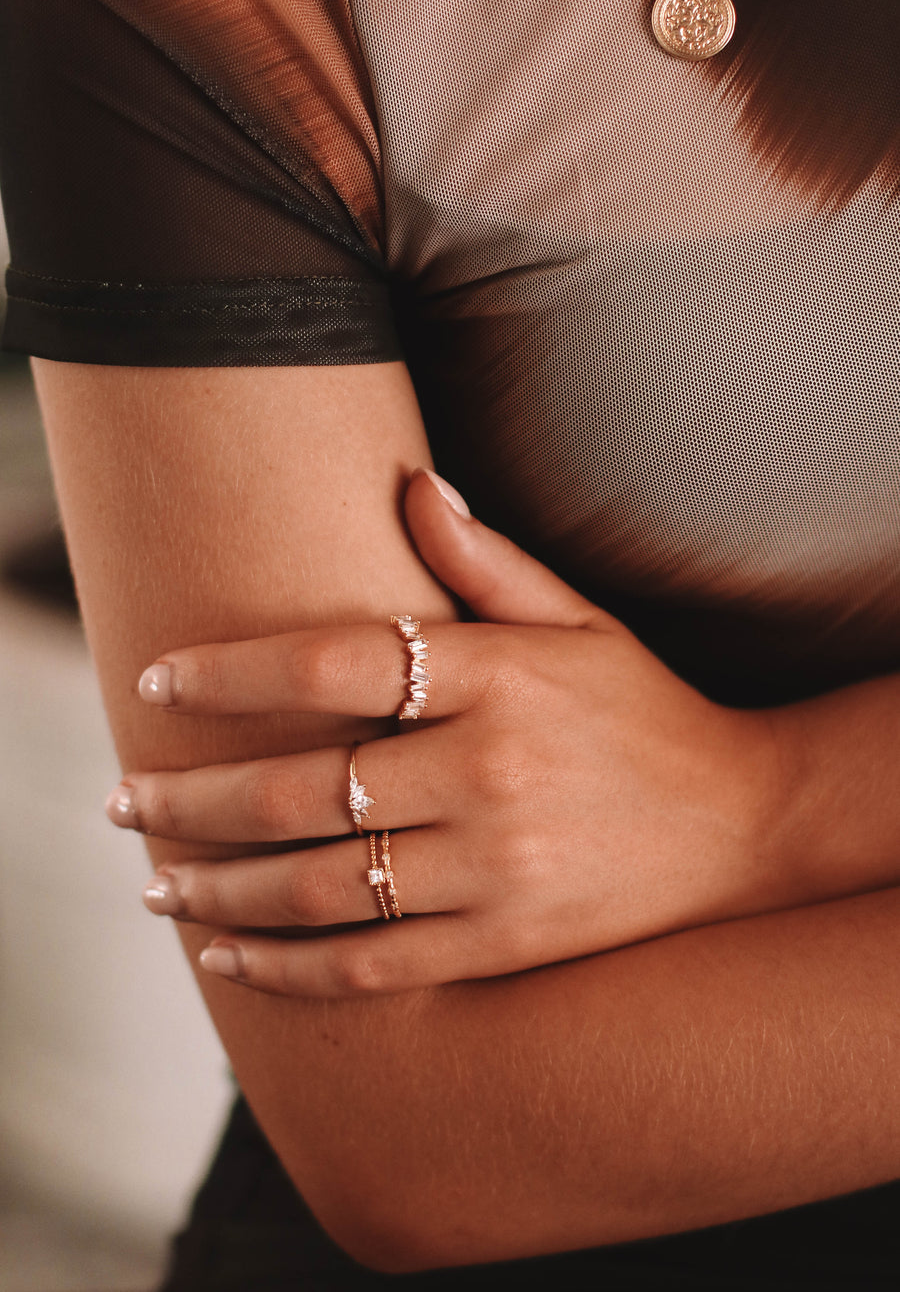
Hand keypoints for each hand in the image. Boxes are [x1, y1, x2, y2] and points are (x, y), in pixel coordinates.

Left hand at [108, 469, 781, 995]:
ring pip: (319, 887)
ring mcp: (498, 869)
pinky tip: (226, 954)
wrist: (745, 824)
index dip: (230, 672)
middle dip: (190, 798)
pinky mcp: (507, 944)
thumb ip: (487, 561)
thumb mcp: (580, 620)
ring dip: (217, 887)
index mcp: (499, 676)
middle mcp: (491, 771)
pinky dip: (286, 968)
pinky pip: (372, 966)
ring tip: (153, 881)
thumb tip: (408, 481)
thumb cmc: (644, 712)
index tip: (159, 683)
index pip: (333, 661)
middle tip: (122, 799)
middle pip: (301, 788)